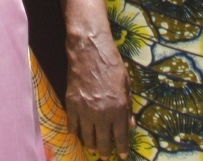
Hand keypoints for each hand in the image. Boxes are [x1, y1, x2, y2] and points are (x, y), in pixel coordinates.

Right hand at [65, 28, 134, 156]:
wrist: (90, 51)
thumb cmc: (112, 64)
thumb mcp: (126, 84)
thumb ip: (128, 106)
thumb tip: (131, 125)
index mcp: (118, 108)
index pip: (120, 136)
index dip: (122, 148)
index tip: (123, 156)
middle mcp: (102, 114)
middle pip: (103, 142)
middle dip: (106, 152)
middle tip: (106, 157)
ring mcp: (85, 111)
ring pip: (87, 138)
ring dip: (92, 146)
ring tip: (94, 149)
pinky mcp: (72, 106)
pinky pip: (73, 127)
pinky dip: (76, 133)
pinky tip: (79, 135)